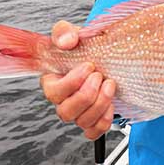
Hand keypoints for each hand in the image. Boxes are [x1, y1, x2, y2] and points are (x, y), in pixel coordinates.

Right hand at [39, 20, 115, 139]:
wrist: (102, 56)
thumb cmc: (82, 48)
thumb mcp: (71, 34)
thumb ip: (63, 33)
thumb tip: (67, 41)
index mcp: (52, 82)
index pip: (53, 92)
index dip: (71, 82)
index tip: (89, 66)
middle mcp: (63, 101)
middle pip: (66, 112)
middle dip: (87, 95)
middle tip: (100, 76)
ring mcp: (78, 113)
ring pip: (82, 122)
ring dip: (100, 104)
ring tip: (110, 84)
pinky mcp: (93, 120)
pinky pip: (95, 131)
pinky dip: (104, 120)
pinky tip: (111, 104)